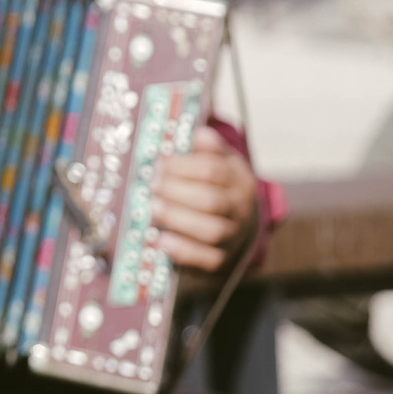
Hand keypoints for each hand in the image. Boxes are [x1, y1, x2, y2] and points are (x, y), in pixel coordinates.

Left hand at [153, 129, 257, 273]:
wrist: (236, 223)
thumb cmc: (215, 185)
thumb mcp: (218, 160)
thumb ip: (208, 147)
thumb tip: (199, 133)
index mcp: (239, 179)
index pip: (214, 171)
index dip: (183, 166)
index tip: (159, 162)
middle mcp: (240, 208)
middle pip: (212, 201)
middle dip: (176, 191)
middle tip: (152, 183)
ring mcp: (232, 235)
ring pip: (211, 231)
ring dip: (178, 219)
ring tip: (153, 207)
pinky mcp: (220, 259)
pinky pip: (207, 260)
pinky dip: (183, 251)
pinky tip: (162, 239)